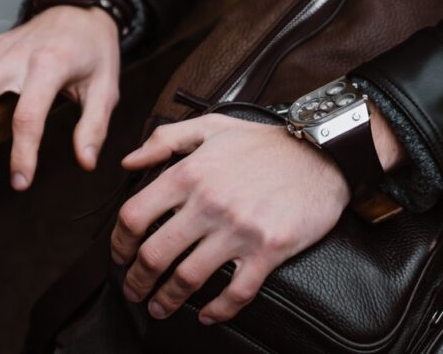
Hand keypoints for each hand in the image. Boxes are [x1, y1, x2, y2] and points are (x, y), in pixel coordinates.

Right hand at [0, 6, 120, 189]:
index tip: (20, 180)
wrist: (82, 7)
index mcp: (49, 68)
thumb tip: (86, 160)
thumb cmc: (93, 48)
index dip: (23, 152)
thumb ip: (94, 126)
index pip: (30, 116)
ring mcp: (0, 50)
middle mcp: (18, 57)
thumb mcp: (106, 88)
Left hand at [111, 114, 349, 325]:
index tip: (118, 255)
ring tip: (158, 307)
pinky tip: (206, 315)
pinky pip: (236, 291)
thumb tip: (127, 162)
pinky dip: (217, 310)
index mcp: (188, 174)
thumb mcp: (209, 126)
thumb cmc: (264, 142)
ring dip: (167, 299)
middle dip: (137, 279)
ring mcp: (238, 230)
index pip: (135, 216)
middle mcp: (208, 203)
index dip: (119, 243)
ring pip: (188, 277)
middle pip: (155, 254)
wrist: (324, 153)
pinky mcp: (268, 250)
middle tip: (133, 290)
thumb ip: (163, 141)